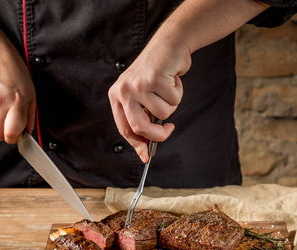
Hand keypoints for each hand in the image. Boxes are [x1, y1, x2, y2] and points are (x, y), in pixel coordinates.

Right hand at [0, 48, 35, 143]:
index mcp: (17, 102)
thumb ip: (30, 115)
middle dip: (3, 134)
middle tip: (9, 124)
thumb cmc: (15, 73)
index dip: (14, 138)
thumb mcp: (31, 92)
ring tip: (1, 110)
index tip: (16, 135)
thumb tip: (27, 132)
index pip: (11, 133)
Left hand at [108, 39, 190, 162]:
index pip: (124, 129)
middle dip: (158, 134)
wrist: (168, 45)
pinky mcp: (154, 78)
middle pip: (139, 127)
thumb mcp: (144, 96)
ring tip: (168, 88)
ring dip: (172, 104)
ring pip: (162, 113)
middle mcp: (123, 90)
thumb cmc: (158, 73)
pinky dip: (178, 92)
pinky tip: (172, 79)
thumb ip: (143, 117)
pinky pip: (173, 100)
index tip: (146, 156)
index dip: (137, 144)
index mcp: (117, 96)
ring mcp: (138, 84)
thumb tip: (146, 149)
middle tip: (168, 129)